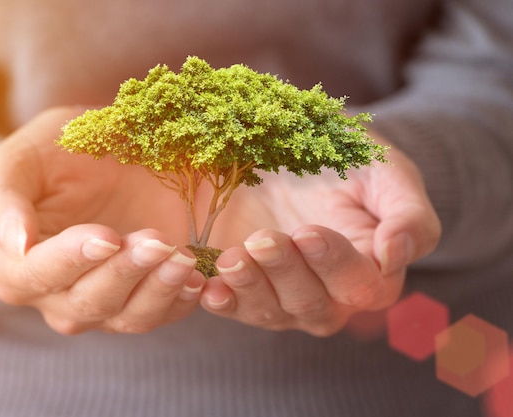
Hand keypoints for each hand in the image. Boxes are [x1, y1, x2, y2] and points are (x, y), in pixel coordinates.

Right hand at [0, 107, 204, 334]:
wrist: (99, 155)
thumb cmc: (52, 154)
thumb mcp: (19, 161)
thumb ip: (4, 199)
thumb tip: (15, 243)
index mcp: (17, 267)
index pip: (38, 274)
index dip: (71, 259)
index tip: (106, 237)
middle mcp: (58, 297)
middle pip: (89, 302)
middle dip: (124, 273)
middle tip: (154, 241)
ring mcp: (105, 303)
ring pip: (129, 317)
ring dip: (158, 291)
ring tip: (182, 259)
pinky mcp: (143, 298)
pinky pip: (163, 313)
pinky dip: (181, 300)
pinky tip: (198, 278)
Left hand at [200, 133, 440, 335]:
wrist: (303, 153)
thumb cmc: (353, 164)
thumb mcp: (388, 174)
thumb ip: (406, 214)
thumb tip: (395, 254)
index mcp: (371, 273)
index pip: (361, 286)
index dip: (335, 264)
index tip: (309, 230)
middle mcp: (329, 296)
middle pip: (311, 304)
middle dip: (285, 273)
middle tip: (263, 239)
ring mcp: (284, 295)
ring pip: (271, 312)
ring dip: (250, 290)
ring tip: (232, 259)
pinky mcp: (247, 286)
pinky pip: (235, 306)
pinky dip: (220, 300)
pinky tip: (205, 286)